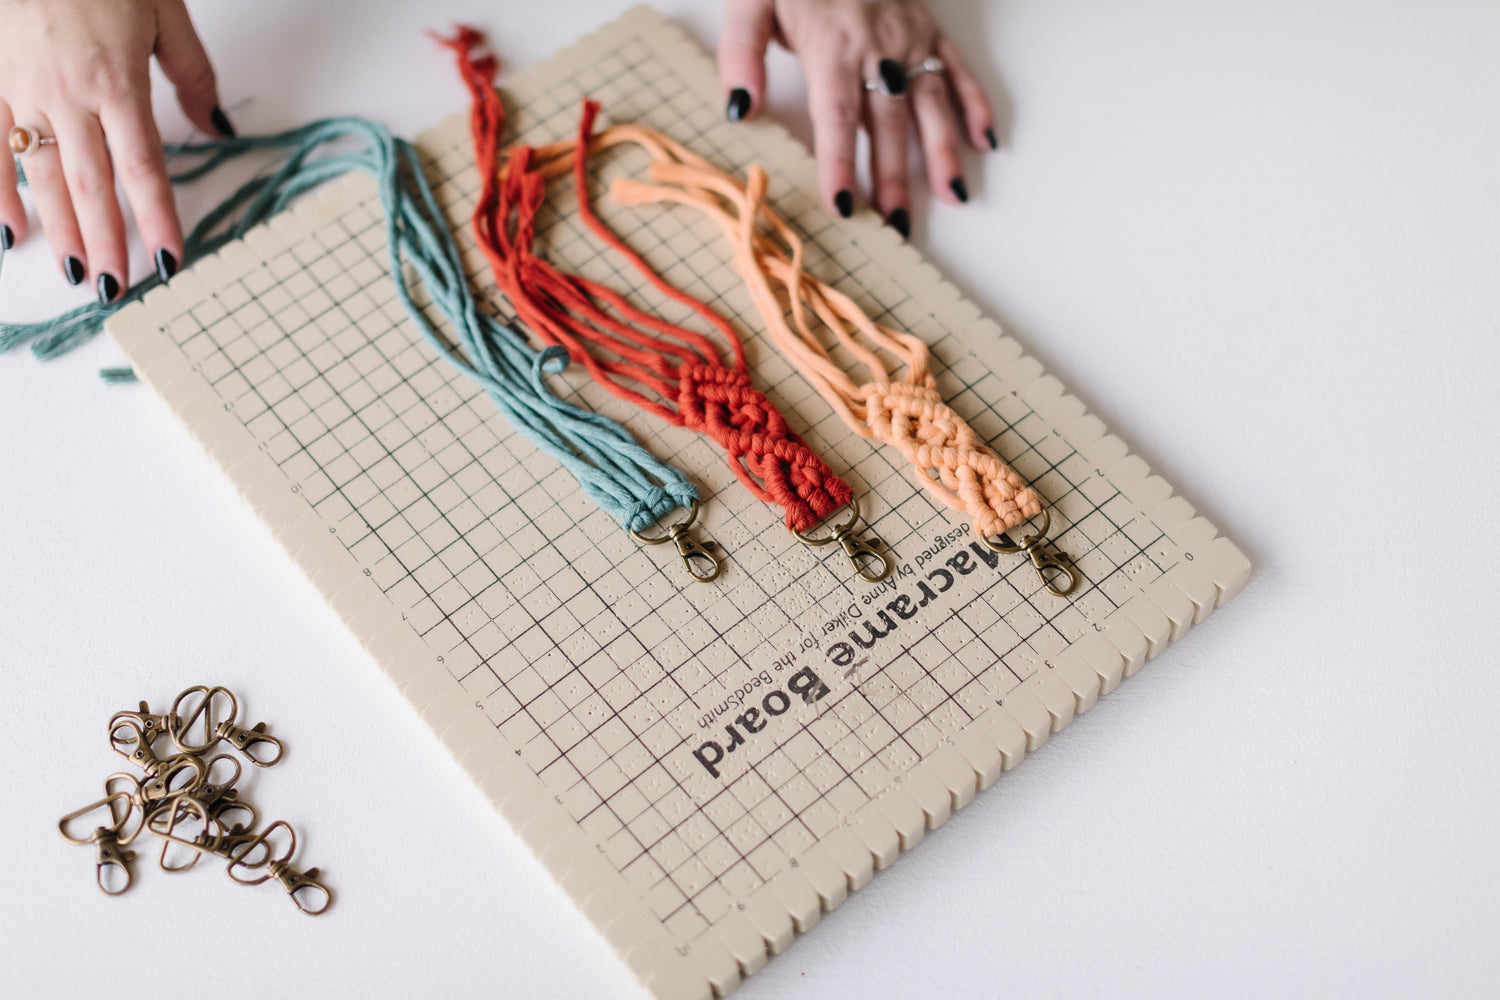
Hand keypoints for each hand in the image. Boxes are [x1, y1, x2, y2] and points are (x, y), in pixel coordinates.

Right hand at [0, 0, 229, 300]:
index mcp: (117, 81)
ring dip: (62, 229)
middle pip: (93, 185)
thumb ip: (192, 75)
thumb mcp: (165, 13)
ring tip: (80, 273)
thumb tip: (218, 126)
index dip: (157, 218)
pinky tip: (10, 233)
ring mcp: (22, 89)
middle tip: (119, 289)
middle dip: (108, 241)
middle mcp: (68, 94)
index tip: (169, 259)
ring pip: (44, 175)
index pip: (144, 168)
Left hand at [719, 0, 994, 235]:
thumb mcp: (751, 0)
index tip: (844, 206)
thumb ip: (741, 53)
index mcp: (832, 44)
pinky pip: (958, 69)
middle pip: (888, 121)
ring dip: (942, 151)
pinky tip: (984, 143)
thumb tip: (740, 108)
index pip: (839, 117)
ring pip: (931, 102)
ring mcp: (910, 37)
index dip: (841, 164)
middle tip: (896, 224)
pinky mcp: (930, 27)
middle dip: (894, 176)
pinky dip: (976, 105)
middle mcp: (879, 45)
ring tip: (952, 196)